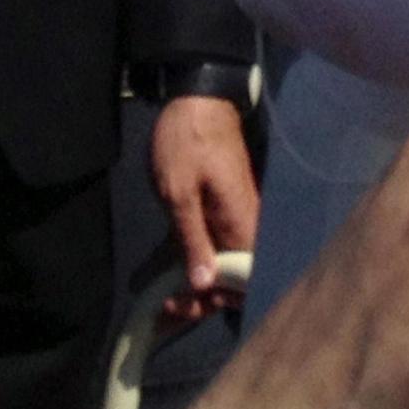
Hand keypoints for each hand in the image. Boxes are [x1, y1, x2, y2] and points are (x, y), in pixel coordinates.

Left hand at [150, 95, 261, 323]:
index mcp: (241, 223)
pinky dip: (193, 262)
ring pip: (223, 264)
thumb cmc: (187, 143)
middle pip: (233, 277)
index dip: (221, 300)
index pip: (247, 279)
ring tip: (160, 302)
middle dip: (201, 299)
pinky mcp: (221, 210)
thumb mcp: (179, 194)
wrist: (198, 98)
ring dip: (195, 285)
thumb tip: (204, 285)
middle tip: (163, 310)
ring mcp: (234, 217)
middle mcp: (245, 224)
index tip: (185, 305)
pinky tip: (164, 276)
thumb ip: (193, 240)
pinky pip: (214, 246)